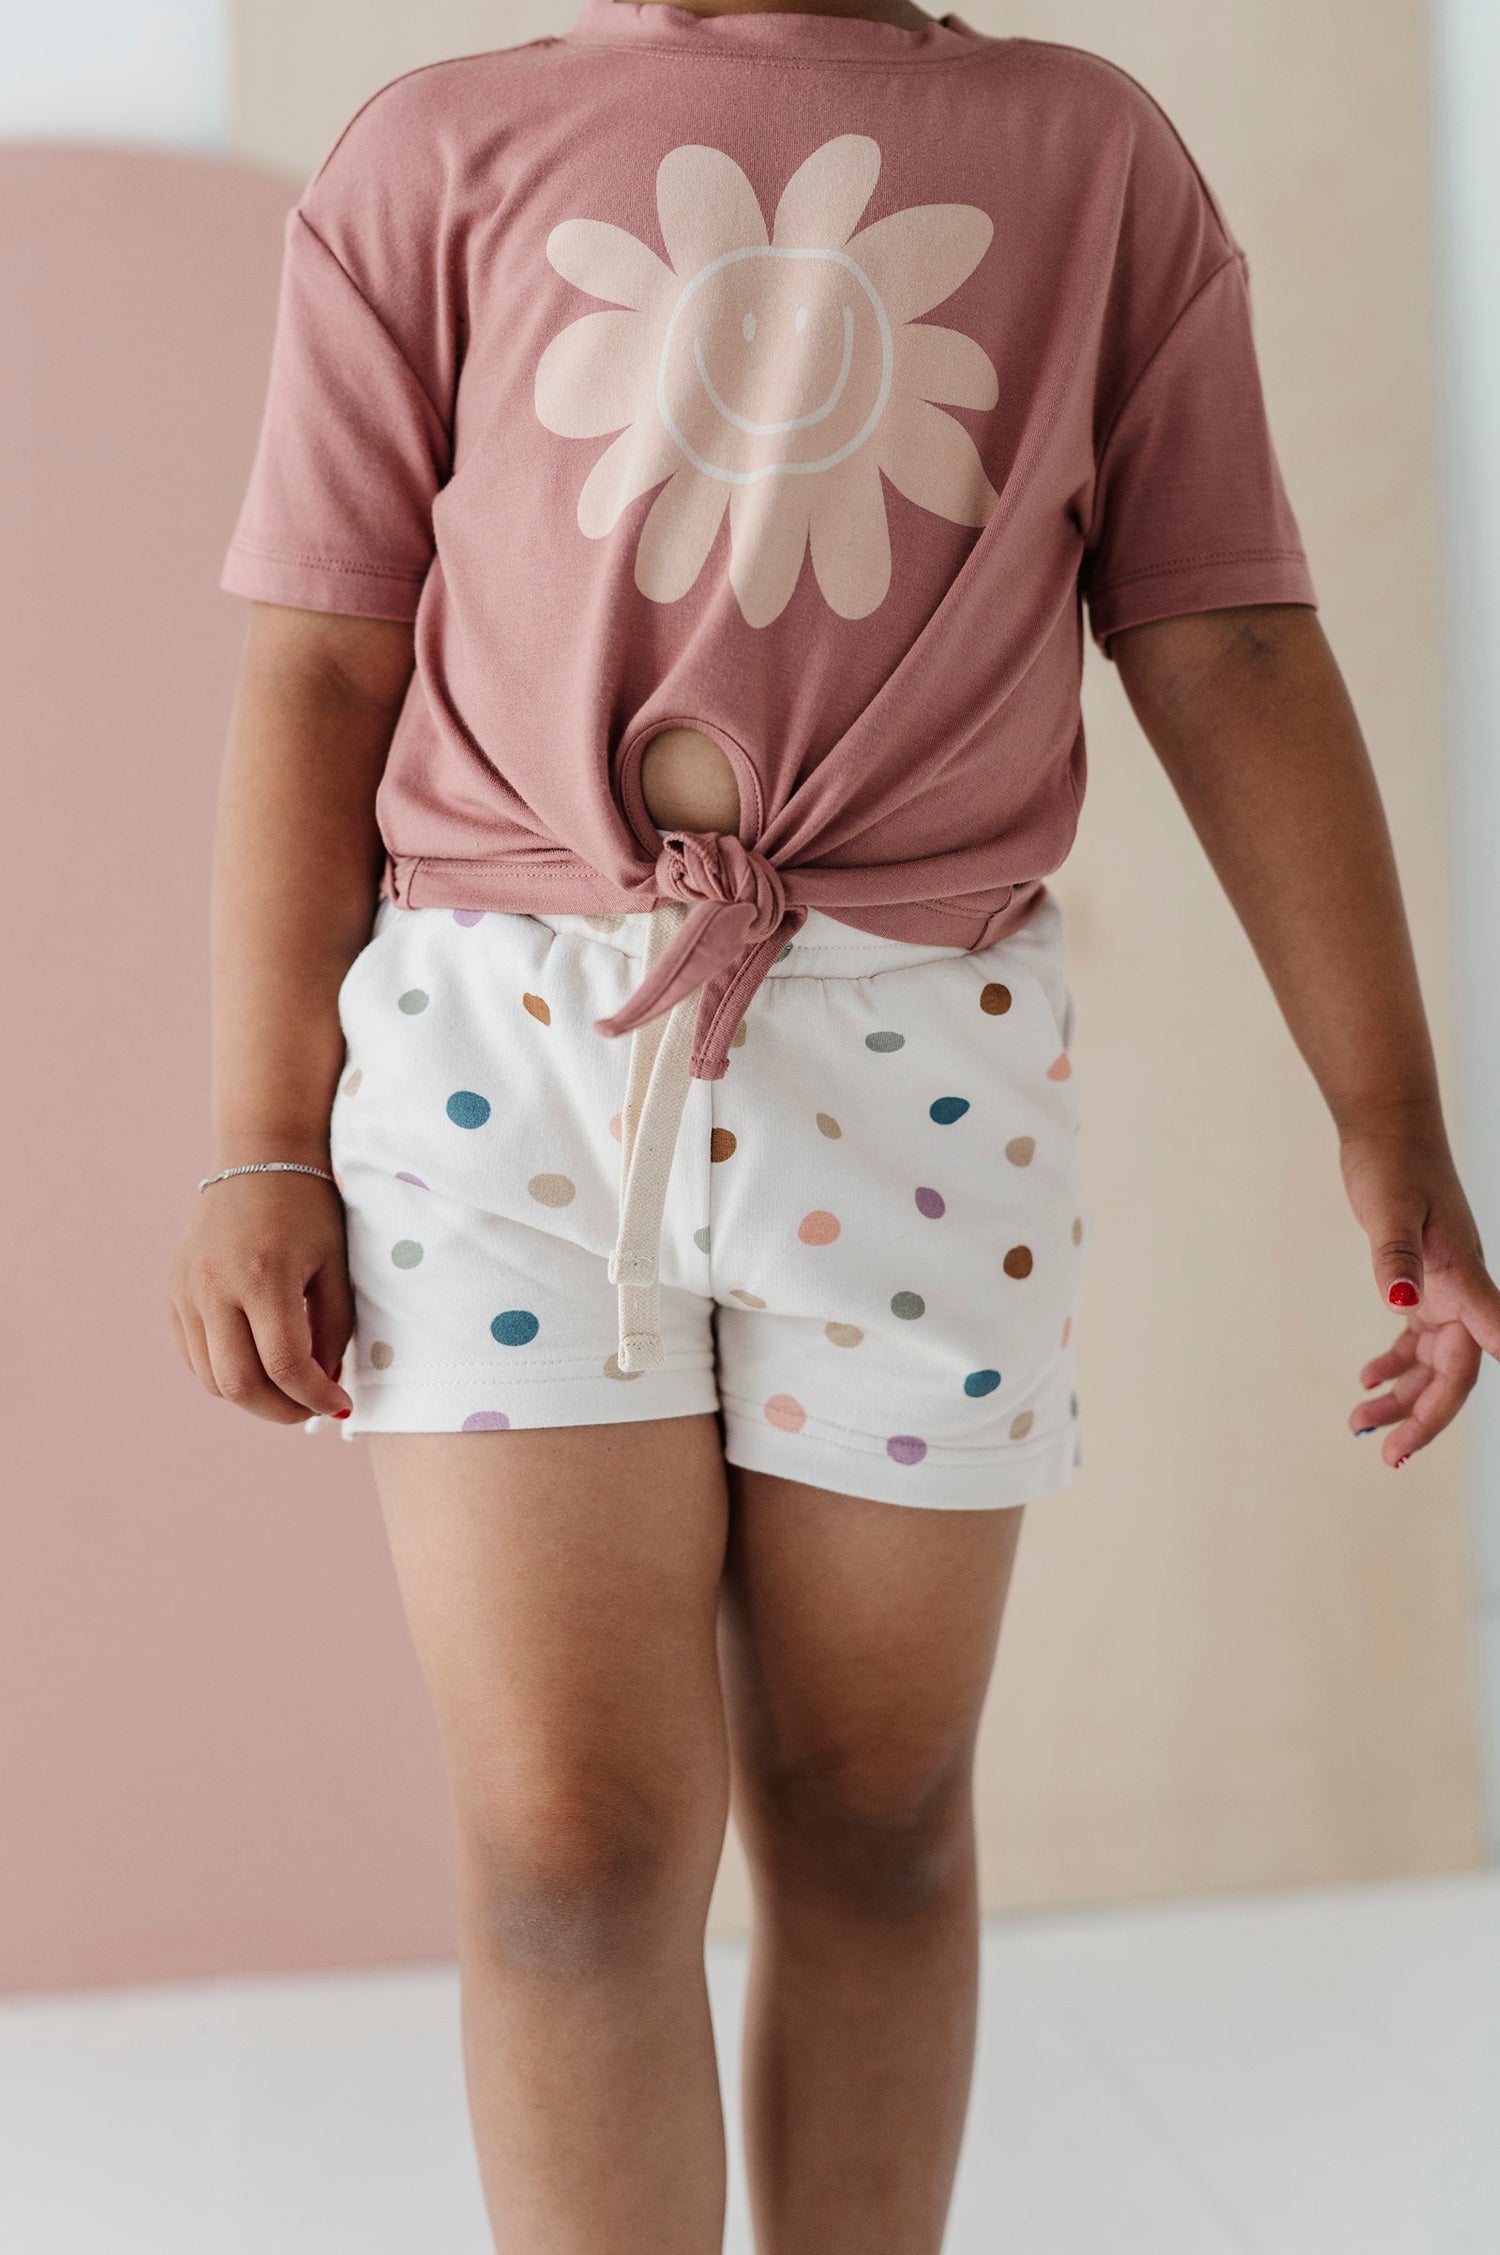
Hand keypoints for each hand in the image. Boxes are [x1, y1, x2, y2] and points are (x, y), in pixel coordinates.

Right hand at [169, 1170, 354, 1424]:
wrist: (261, 1156)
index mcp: (263, 1276)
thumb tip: (322, 1386)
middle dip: (280, 1411)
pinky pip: (192, 1354)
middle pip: (238, 1384)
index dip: (315, 1397)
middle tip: (311, 1410)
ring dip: (251, 1396)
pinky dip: (223, 1372)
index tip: (339, 1404)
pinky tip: (255, 1362)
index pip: (284, 1366)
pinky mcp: (173, 1290)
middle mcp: (215, 1286)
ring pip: (210, 1377)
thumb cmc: (311, 1209)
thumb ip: (332, 1331)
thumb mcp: (334, 1268)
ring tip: (286, 1387)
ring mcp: (186, 1289)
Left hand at [1340, 1124, 1499, 1467]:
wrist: (1387, 1129)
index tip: (1476, 1408)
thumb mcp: (1387, 1210)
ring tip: (1360, 1423)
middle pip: (1454, 1372)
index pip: (1484, 1340)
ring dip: (1403, 1396)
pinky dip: (1396, 1364)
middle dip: (1424, 1417)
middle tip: (1386, 1455)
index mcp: (1462, 1276)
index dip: (1486, 1374)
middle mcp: (1460, 1289)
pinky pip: (1416, 1339)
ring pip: (1433, 1362)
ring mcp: (1444, 1288)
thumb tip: (1400, 1304)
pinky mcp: (1422, 1282)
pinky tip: (1367, 1380)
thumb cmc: (1392, 1163)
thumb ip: (1395, 1257)